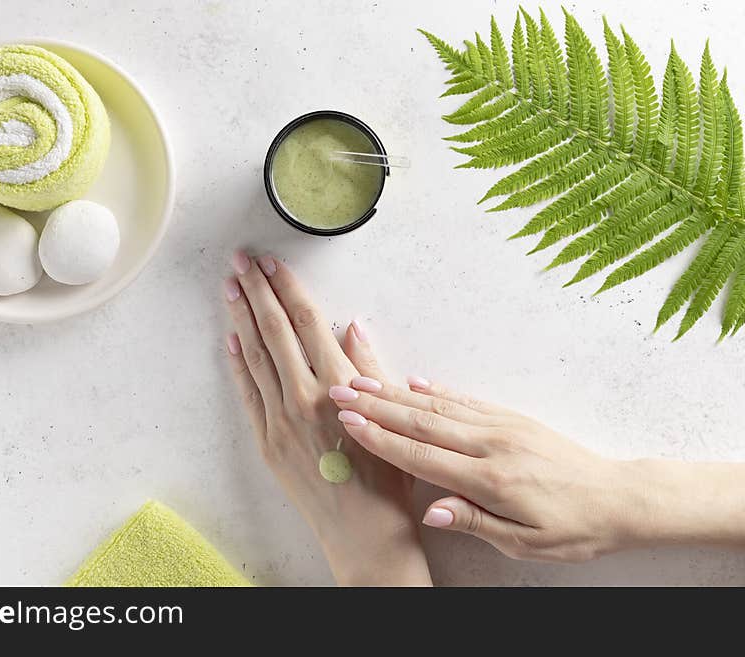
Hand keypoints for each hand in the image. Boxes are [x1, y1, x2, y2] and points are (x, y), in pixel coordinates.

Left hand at [223, 251, 431, 585]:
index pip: (306, 321)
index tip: (273, 263)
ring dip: (241, 318)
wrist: (363, 530)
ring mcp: (280, 419)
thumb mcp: (390, 412)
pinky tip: (230, 339)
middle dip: (256, 291)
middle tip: (240, 261)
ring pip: (255, 356)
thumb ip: (370, 365)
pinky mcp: (266, 441)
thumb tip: (352, 325)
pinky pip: (247, 394)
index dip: (287, 288)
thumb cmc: (387, 475)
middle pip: (274, 330)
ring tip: (230, 287)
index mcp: (339, 385)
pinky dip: (237, 364)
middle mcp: (305, 397)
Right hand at [329, 376, 644, 561]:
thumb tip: (430, 510)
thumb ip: (474, 522)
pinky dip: (437, 391)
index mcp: (490, 479)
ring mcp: (502, 426)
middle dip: (376, 405)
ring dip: (397, 393)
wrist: (620, 498)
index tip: (347, 421)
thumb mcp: (526, 542)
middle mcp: (492, 444)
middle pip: (422, 421)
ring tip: (364, 379)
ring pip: (439, 406)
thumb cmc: (574, 528)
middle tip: (340, 390)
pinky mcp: (512, 418)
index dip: (380, 438)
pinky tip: (415, 382)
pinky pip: (467, 401)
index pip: (422, 455)